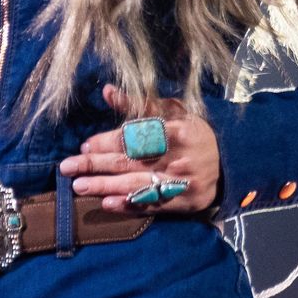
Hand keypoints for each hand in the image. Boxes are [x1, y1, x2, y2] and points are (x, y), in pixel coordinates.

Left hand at [58, 84, 220, 214]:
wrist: (230, 163)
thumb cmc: (194, 133)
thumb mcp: (173, 112)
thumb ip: (139, 104)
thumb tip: (108, 91)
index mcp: (177, 131)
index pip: (135, 138)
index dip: (107, 142)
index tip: (84, 145)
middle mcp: (178, 158)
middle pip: (130, 162)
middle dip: (96, 165)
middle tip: (68, 167)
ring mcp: (181, 184)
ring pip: (137, 185)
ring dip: (105, 187)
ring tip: (78, 187)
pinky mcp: (183, 203)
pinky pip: (151, 205)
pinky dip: (129, 206)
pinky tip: (107, 204)